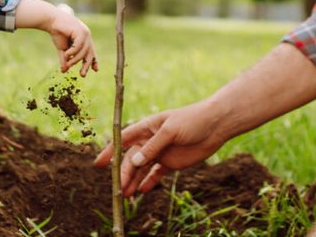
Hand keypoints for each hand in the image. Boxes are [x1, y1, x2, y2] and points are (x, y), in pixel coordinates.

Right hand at [16, 0, 98, 75]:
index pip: (91, 51)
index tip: (95, 70)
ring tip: (68, 64)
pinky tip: (66, 55)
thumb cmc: (57, 32)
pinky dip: (73, 52)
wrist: (51, 20)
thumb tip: (64, 71)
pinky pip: (79, 46)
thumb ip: (65, 59)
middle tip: (82, 74)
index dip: (94, 61)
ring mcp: (85, 33)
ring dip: (76, 60)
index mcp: (84, 39)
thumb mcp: (62, 49)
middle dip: (86, 64)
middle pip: (90, 53)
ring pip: (84, 51)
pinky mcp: (80, 31)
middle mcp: (87, 36)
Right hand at [93, 100, 228, 195]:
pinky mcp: (171, 163)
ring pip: (142, 169)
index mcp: (147, 127)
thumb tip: (134, 161)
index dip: (111, 151)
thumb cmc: (193, 120)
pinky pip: (156, 174)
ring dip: (133, 181)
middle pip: (131, 158)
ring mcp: (160, 152)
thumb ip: (153, 146)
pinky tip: (141, 192)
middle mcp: (150, 140)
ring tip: (126, 195)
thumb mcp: (171, 131)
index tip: (99, 164)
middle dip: (123, 173)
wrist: (216, 125)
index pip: (124, 139)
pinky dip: (148, 182)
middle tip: (118, 189)